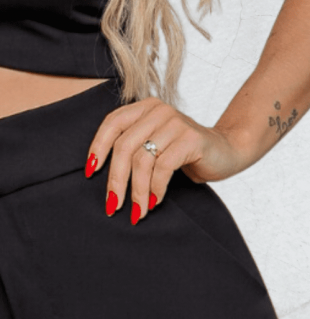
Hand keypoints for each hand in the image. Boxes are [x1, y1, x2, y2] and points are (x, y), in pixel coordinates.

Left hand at [84, 97, 247, 223]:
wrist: (227, 150)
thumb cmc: (185, 153)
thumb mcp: (155, 145)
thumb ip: (134, 148)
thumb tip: (99, 174)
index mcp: (144, 108)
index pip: (112, 123)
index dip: (98, 147)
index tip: (90, 172)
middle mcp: (158, 110)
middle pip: (124, 145)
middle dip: (115, 178)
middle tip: (112, 204)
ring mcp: (174, 122)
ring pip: (142, 159)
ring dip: (136, 190)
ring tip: (137, 211)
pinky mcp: (190, 139)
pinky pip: (163, 167)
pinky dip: (155, 188)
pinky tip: (154, 202)